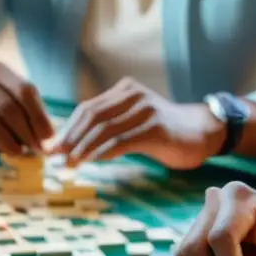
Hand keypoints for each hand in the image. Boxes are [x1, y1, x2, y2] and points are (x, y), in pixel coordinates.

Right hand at [0, 59, 53, 154]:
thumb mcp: (9, 95)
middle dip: (27, 134)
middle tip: (37, 150)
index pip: (24, 91)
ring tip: (20, 153)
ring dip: (10, 144)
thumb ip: (29, 111)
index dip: (39, 117)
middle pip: (8, 109)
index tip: (49, 138)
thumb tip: (48, 140)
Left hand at [47, 78, 224, 168]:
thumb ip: (109, 127)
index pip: (87, 109)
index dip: (67, 129)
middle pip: (92, 117)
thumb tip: (72, 146)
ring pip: (104, 129)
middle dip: (70, 140)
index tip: (51, 149)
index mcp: (125, 91)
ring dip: (83, 149)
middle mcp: (134, 95)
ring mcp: (146, 110)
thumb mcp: (134, 122)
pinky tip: (92, 162)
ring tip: (68, 165)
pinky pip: (123, 140)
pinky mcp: (157, 128)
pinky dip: (104, 152)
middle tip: (55, 159)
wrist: (203, 133)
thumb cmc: (165, 132)